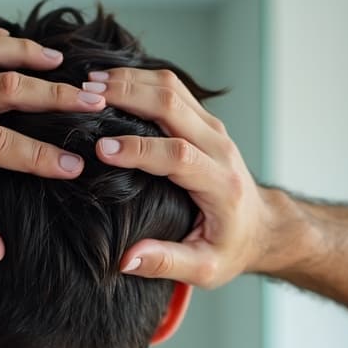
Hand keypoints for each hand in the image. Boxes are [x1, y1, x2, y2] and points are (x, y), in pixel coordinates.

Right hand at [84, 69, 293, 287]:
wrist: (261, 227)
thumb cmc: (230, 248)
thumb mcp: (205, 268)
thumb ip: (166, 263)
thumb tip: (126, 259)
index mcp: (220, 184)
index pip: (178, 156)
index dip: (139, 149)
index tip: (102, 148)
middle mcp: (220, 148)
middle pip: (174, 106)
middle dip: (128, 95)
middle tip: (87, 95)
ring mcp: (213, 130)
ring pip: (173, 89)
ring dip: (132, 81)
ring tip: (91, 82)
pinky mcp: (204, 122)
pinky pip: (173, 89)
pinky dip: (142, 80)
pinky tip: (111, 82)